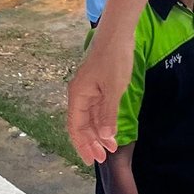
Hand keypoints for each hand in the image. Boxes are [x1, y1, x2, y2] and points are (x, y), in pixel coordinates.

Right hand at [67, 42, 125, 163]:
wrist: (118, 33)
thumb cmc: (114, 58)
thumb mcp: (114, 88)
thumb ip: (108, 113)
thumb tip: (104, 136)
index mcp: (78, 95)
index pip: (76, 127)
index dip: (82, 145)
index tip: (91, 160)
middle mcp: (80, 94)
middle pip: (81, 125)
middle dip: (91, 142)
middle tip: (102, 158)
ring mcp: (89, 90)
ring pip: (90, 118)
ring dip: (98, 134)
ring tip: (109, 148)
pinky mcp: (99, 86)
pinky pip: (97, 109)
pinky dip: (103, 121)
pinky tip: (110, 130)